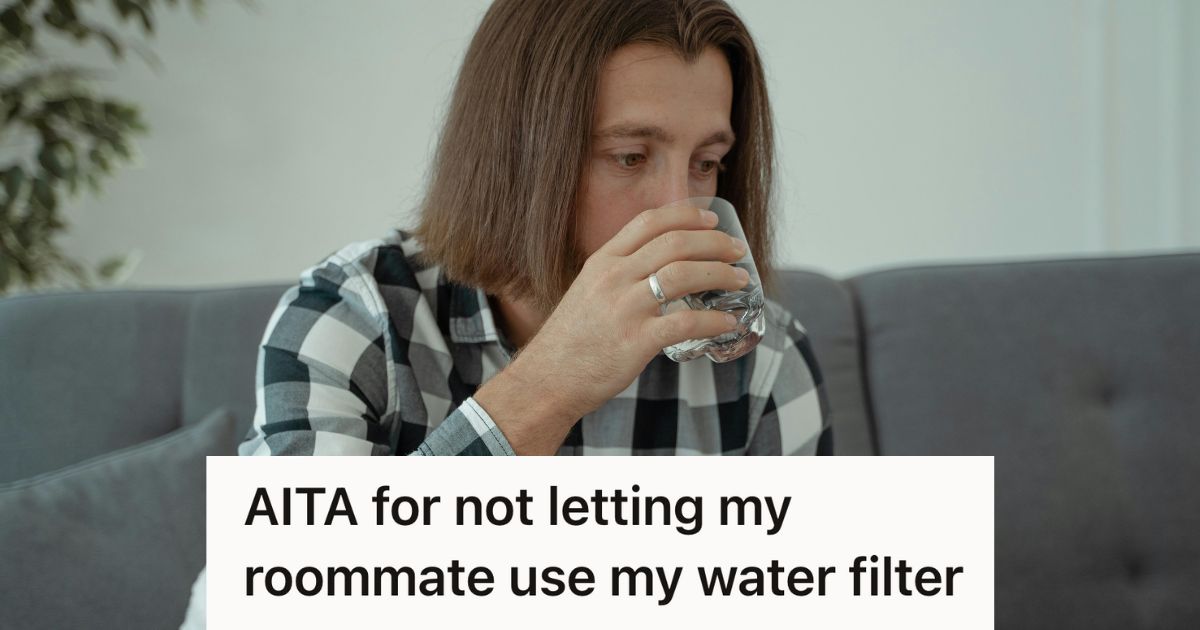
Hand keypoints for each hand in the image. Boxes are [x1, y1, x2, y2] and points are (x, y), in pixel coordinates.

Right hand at [475, 204, 748, 452]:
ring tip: (740, 281)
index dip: (686, 215)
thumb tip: (662, 266)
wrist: (547, 379)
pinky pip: (686, 323)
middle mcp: (614, 277)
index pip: (649, 222)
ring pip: (684, 275)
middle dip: (714, 243)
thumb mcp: (589, 290)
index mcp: (603, 260)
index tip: (711, 219)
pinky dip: (714, 320)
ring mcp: (625, 308)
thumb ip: (620, 274)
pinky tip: (728, 322)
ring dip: (721, 274)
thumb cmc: (571, 339)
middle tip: (737, 251)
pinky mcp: (637, 341)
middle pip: (675, 243)